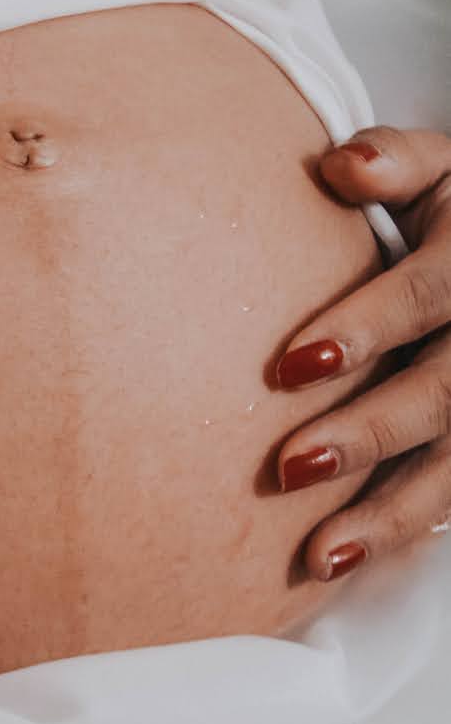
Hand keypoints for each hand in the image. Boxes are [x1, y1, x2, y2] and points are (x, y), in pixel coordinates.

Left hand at [275, 128, 450, 580]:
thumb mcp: (449, 173)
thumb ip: (396, 162)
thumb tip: (341, 165)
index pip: (422, 296)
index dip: (363, 328)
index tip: (291, 364)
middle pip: (441, 394)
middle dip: (369, 433)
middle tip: (289, 466)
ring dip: (389, 514)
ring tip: (321, 553)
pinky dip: (401, 531)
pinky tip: (341, 560)